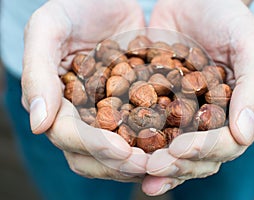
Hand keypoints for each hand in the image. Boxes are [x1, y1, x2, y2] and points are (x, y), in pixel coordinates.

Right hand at [21, 0, 147, 181]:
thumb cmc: (75, 7)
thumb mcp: (48, 29)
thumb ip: (38, 73)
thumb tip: (38, 124)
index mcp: (57, 101)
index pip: (68, 135)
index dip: (94, 147)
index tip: (122, 152)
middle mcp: (81, 114)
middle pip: (92, 154)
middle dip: (118, 164)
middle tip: (147, 164)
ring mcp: (107, 113)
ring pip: (117, 152)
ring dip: (138, 162)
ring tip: (163, 161)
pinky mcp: (132, 106)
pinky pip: (142, 132)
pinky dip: (155, 143)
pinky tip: (173, 144)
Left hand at [143, 0, 253, 194]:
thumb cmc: (225, 17)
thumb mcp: (249, 44)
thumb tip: (244, 134)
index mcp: (235, 112)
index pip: (226, 145)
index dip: (205, 152)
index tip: (181, 150)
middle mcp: (209, 120)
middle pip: (197, 156)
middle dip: (177, 164)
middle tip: (154, 166)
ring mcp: (182, 114)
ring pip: (171, 150)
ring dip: (156, 163)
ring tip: (136, 168)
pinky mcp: (157, 104)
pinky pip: (147, 128)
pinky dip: (135, 142)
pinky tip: (120, 151)